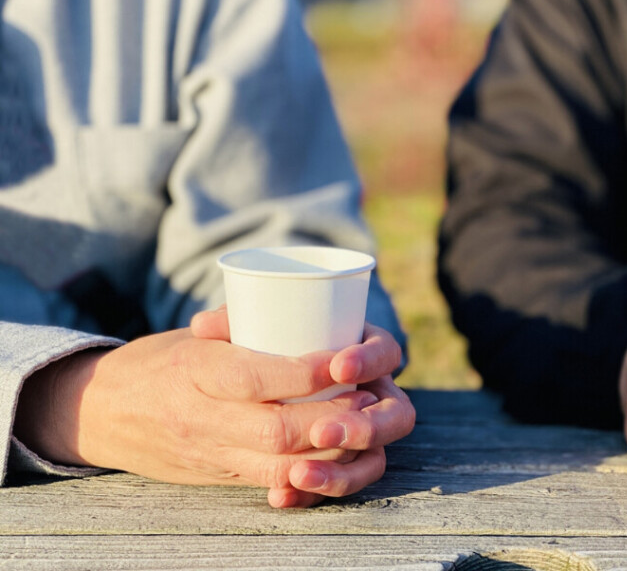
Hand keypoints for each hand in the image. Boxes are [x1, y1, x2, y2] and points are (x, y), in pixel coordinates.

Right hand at [14, 308, 413, 508]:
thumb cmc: (162, 360)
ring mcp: (210, 451)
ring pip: (279, 464)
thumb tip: (304, 299)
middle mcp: (200, 415)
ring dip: (330, 453)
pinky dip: (310, 477)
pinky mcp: (220, 475)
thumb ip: (244, 322)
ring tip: (364, 429)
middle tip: (368, 399)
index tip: (342, 361)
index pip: (254, 376)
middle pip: (275, 429)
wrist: (102, 412)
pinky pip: (270, 483)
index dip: (305, 373)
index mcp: (193, 369)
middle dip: (331, 419)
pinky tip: (341, 459)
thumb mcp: (195, 334)